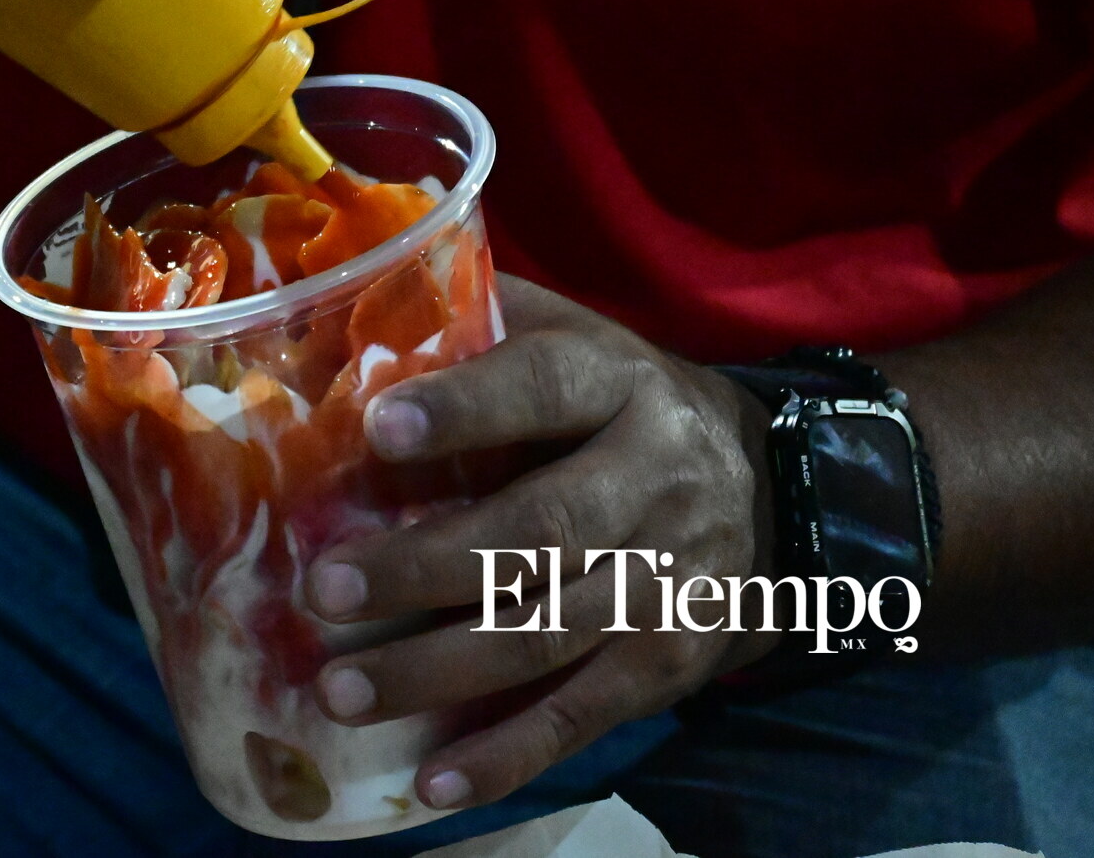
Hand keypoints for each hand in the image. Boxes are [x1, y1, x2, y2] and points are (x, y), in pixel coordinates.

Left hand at [302, 275, 779, 811]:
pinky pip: (582, 714)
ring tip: (340, 691)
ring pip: (547, 632)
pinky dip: (507, 754)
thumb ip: (477, 323)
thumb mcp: (573, 340)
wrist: (769, 493)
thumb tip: (342, 313)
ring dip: (439, 670)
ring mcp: (665, 582)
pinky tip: (431, 780)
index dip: (465, 408)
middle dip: (428, 565)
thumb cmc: (619, 405)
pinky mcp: (666, 664)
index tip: (379, 427)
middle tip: (325, 590)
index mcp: (619, 386)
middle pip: (540, 530)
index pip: (543, 388)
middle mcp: (654, 481)